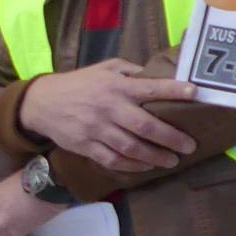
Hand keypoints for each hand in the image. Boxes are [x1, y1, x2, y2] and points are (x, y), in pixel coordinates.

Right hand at [17, 60, 198, 172]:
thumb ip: (132, 72)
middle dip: (171, 137)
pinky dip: (131, 166)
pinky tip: (146, 167)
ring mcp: (96, 129)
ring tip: (172, 161)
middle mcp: (109, 108)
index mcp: (117, 86)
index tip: (195, 93)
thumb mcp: (106, 69)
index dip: (173, 90)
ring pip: (130, 148)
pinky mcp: (85, 146)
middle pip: (145, 125)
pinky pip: (112, 160)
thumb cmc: (81, 83)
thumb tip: (160, 75)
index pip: (150, 87)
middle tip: (190, 146)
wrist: (41, 102)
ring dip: (154, 157)